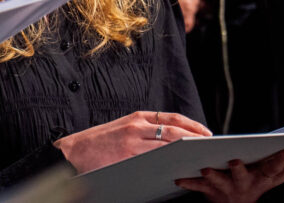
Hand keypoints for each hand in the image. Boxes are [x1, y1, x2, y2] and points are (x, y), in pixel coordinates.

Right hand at [54, 111, 211, 173]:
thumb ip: (144, 130)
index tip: (205, 132)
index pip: (172, 118)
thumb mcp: (123, 127)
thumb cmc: (100, 142)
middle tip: (208, 145)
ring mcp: (133, 141)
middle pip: (174, 131)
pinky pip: (154, 159)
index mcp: (137, 116)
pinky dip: (168, 162)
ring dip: (185, 151)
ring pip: (167, 145)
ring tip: (198, 157)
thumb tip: (171, 139)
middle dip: (194, 138)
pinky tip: (177, 167)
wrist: (74, 151)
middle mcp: (137, 125)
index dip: (191, 125)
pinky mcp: (128, 155)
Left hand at [175, 148, 283, 201]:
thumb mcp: (276, 177)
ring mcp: (226, 188)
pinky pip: (197, 185)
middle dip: (239, 169)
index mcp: (261, 178)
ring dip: (211, 175)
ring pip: (218, 181)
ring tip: (205, 167)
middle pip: (243, 175)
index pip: (274, 168)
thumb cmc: (257, 185)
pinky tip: (179, 177)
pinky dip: (188, 182)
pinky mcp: (209, 189)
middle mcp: (244, 183)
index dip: (280, 160)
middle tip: (235, 160)